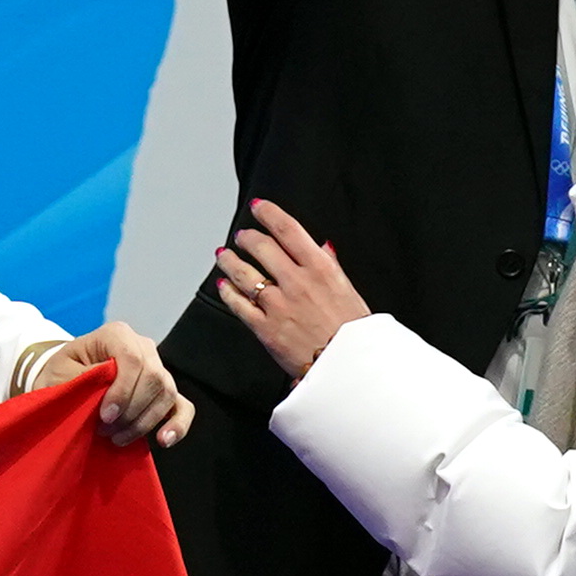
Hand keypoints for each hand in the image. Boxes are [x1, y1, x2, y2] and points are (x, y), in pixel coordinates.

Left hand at [29, 321, 193, 447]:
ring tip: (116, 437)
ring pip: (166, 394)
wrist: (66, 379)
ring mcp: (157, 367)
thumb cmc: (63, 373)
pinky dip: (177, 424)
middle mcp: (143, 346)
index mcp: (117, 334)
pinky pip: (182, 407)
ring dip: (143, 422)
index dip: (122, 391)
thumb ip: (86, 379)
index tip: (105, 416)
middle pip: (153, 378)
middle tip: (105, 430)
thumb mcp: (63, 372)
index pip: (132, 359)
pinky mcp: (164, 390)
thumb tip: (106, 394)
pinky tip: (164, 440)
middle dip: (131, 410)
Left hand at [213, 198, 366, 380]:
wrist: (349, 368)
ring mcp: (277, 305)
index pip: (288, 230)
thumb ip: (331, 266)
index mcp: (321, 269)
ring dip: (229, 260)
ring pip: (243, 273)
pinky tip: (222, 285)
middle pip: (261, 247)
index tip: (258, 206)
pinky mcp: (264, 328)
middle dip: (247, 237)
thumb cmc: (353, 332)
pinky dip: (227, 292)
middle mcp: (296, 282)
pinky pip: (237, 304)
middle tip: (242, 235)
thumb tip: (321, 246)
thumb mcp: (349, 291)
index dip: (268, 213)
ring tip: (223, 255)